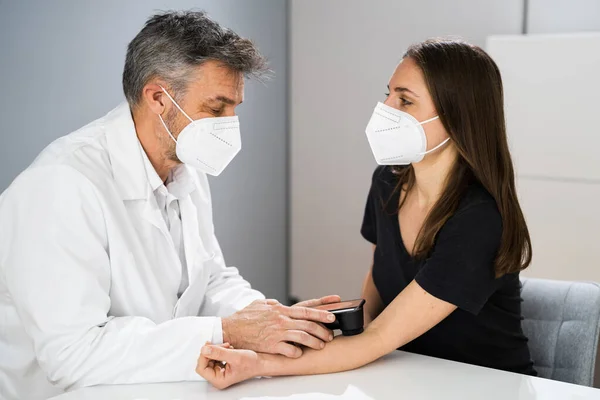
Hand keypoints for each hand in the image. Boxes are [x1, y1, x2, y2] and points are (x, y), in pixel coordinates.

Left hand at [196, 343, 260, 389]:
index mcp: (219, 380)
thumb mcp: (235, 356)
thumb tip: (204, 350)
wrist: (261, 362)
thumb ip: (218, 353)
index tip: (209, 346)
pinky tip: (228, 348)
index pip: (201, 368)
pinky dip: (220, 350)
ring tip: (227, 346)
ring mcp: (219, 371)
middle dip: (212, 351)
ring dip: (217, 349)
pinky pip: (214, 356)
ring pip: (209, 358)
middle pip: (204, 362)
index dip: (203, 356)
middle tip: (222, 345)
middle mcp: (217, 377)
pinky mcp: (222, 366)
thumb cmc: (252, 364)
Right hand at [221, 295, 339, 357]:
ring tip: (321, 345)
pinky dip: (297, 352)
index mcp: (281, 310)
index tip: (334, 312)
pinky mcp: (271, 345)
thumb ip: (271, 304)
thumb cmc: (243, 318)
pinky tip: (300, 353)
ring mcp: (277, 333)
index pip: (306, 309)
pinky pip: (290, 350)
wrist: (230, 330)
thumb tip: (278, 304)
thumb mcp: (259, 305)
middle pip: (309, 324)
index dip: (322, 310)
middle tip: (330, 334)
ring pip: (303, 337)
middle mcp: (281, 320)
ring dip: (314, 342)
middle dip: (323, 330)